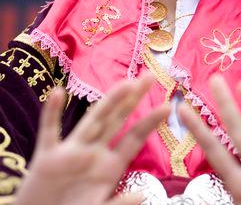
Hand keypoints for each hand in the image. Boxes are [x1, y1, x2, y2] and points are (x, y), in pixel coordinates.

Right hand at [15, 72, 168, 204]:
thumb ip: (118, 204)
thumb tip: (142, 195)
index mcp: (109, 166)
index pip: (133, 138)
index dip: (150, 122)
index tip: (167, 106)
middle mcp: (93, 153)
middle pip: (116, 120)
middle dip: (133, 99)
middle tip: (150, 76)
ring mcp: (71, 152)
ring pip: (92, 121)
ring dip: (108, 102)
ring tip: (125, 83)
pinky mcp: (46, 158)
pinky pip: (49, 132)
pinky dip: (51, 113)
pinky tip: (57, 93)